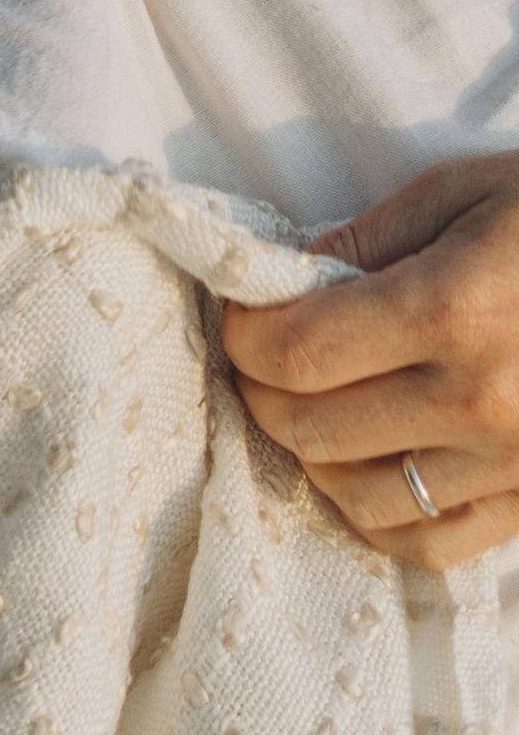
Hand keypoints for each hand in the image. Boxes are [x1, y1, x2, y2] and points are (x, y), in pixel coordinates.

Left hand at [222, 151, 518, 569]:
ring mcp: (512, 466)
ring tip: (311, 404)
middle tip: (263, 352)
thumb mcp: (467, 192)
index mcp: (451, 311)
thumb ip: (369, 238)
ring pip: (358, 495)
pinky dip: (378, 514)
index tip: (242, 309)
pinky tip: (368, 465)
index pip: (296, 350)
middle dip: (263, 389)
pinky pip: (431, 542)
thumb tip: (286, 274)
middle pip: (311, 427)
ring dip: (312, 453)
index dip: (245, 332)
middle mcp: (478, 403)